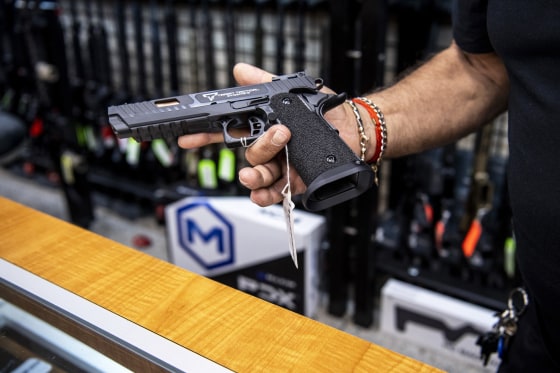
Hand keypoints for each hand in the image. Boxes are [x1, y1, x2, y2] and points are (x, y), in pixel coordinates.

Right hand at [177, 63, 369, 206]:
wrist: (355, 129)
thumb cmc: (325, 112)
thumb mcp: (292, 93)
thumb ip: (264, 83)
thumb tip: (239, 69)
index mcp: (264, 129)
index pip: (231, 132)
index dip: (209, 135)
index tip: (189, 137)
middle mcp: (270, 150)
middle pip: (248, 155)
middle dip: (258, 148)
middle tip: (279, 135)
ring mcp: (282, 168)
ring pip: (258, 176)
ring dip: (255, 176)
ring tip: (258, 173)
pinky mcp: (295, 183)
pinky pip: (275, 194)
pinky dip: (266, 196)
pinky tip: (261, 194)